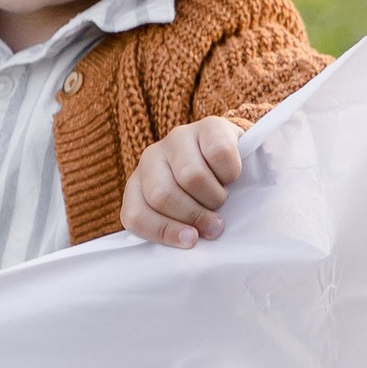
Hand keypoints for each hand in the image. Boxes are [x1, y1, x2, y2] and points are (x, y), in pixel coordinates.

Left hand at [121, 115, 244, 248]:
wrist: (231, 157)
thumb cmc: (205, 197)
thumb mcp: (184, 218)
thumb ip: (178, 230)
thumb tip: (192, 242)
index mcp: (139, 186)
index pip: (136, 215)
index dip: (164, 231)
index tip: (192, 240)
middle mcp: (151, 157)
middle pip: (164, 195)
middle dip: (195, 215)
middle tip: (213, 222)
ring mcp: (177, 138)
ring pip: (192, 176)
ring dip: (215, 196)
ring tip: (221, 198)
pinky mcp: (208, 125)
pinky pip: (219, 154)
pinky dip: (231, 173)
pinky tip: (231, 176)